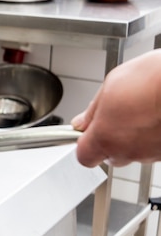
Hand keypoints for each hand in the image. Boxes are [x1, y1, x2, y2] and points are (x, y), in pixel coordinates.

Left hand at [72, 49, 160, 166]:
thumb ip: (93, 111)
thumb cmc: (154, 79)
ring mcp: (153, 154)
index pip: (84, 156)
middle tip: (117, 116)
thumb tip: (82, 121)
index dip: (85, 145)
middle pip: (111, 156)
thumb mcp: (111, 85)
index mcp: (106, 137)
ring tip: (143, 111)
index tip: (86, 133)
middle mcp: (129, 152)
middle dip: (111, 139)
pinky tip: (157, 116)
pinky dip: (154, 136)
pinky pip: (156, 148)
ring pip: (136, 152)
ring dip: (135, 137)